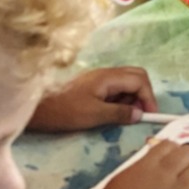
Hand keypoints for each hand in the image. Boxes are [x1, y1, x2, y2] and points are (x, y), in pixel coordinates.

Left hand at [28, 67, 157, 131]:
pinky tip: (114, 112)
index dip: (149, 97)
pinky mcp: (93, 85)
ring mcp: (99, 78)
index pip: (139, 80)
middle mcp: (106, 73)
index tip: (150, 115)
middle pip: (136, 76)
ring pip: (126, 81)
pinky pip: (115, 87)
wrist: (38, 107)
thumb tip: (139, 114)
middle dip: (144, 94)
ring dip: (132, 97)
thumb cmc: (65, 110)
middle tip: (141, 113)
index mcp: (109, 77)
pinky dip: (121, 98)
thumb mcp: (94, 115)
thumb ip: (119, 113)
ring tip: (126, 115)